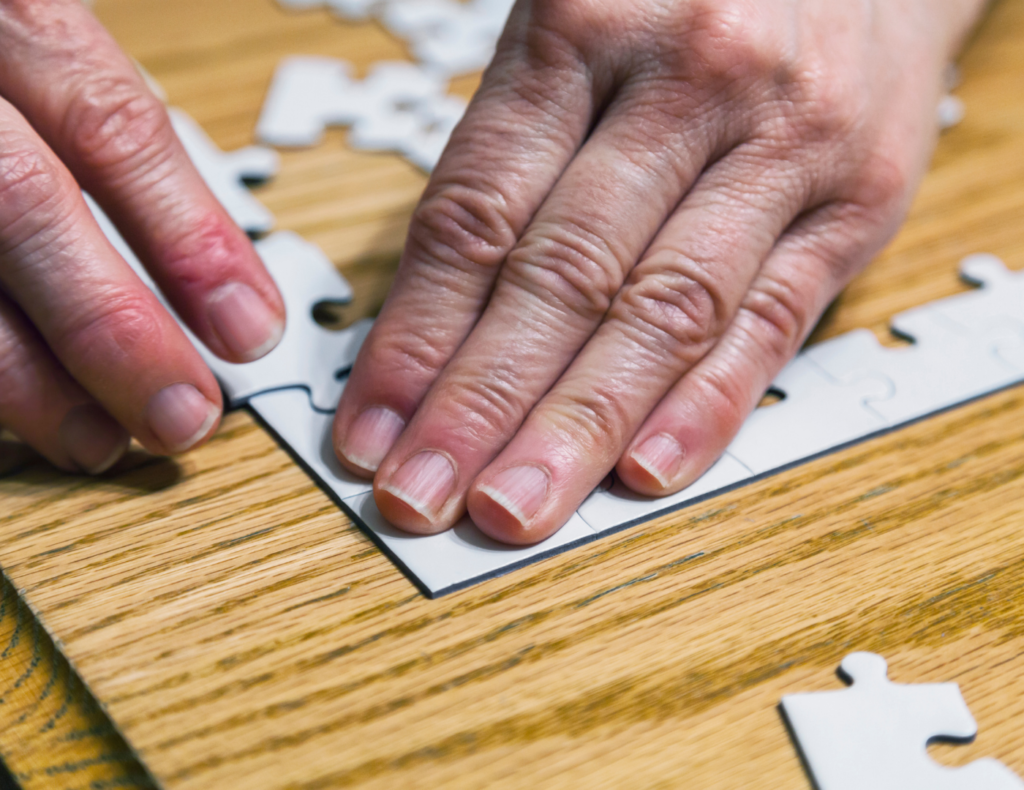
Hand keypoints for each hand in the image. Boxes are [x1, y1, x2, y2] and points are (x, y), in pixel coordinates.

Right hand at [0, 0, 283, 473]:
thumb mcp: (35, 38)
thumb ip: (90, 117)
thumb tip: (202, 259)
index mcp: (7, 10)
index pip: (112, 126)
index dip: (189, 238)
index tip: (250, 328)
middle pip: (23, 203)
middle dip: (112, 327)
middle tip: (183, 416)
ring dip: (25, 377)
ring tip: (98, 440)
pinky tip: (17, 411)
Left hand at [334, 0, 985, 543]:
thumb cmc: (692, 2)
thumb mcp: (584, 30)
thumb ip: (519, 154)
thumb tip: (437, 311)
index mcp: (584, 29)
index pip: (477, 213)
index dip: (416, 336)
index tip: (371, 430)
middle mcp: (686, 85)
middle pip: (562, 275)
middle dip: (481, 403)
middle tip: (420, 498)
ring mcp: (781, 146)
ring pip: (664, 312)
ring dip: (577, 427)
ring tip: (512, 510)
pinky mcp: (857, 202)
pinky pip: (772, 319)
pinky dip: (705, 406)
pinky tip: (644, 474)